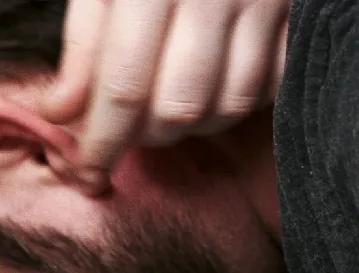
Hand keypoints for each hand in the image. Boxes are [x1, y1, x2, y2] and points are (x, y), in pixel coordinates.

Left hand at [52, 0, 289, 184]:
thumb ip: (84, 40)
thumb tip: (62, 112)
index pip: (123, 86)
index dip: (101, 140)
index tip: (85, 169)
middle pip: (176, 107)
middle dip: (141, 137)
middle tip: (121, 134)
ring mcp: (261, 0)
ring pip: (225, 105)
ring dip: (188, 126)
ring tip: (160, 112)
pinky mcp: (296, 11)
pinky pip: (270, 86)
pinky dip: (236, 103)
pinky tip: (210, 91)